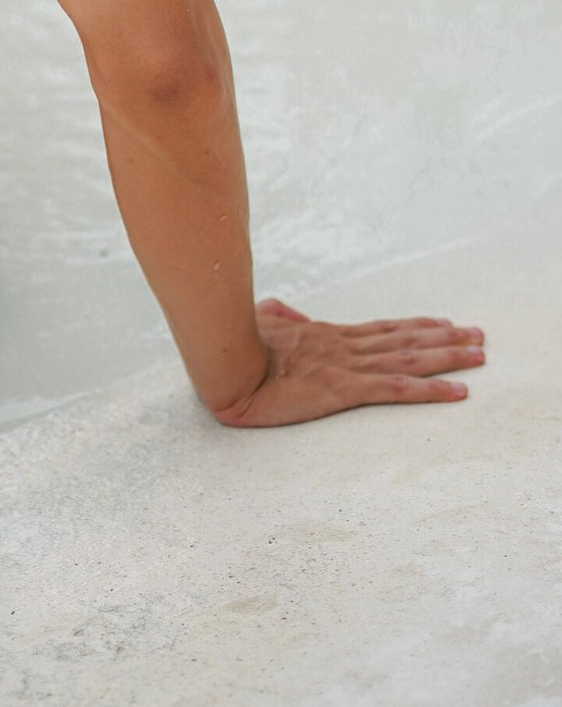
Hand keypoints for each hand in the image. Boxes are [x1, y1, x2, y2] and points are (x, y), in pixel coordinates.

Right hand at [211, 298, 486, 426]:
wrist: (226, 365)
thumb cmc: (236, 344)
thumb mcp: (260, 321)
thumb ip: (281, 314)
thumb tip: (295, 314)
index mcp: (326, 335)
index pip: (382, 329)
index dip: (416, 326)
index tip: (444, 324)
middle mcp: (344, 347)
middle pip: (405, 340)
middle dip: (445, 339)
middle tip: (479, 336)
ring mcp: (346, 366)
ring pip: (410, 360)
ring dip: (449, 358)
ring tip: (480, 355)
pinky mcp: (344, 390)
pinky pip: (397, 390)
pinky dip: (431, 390)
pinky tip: (457, 391)